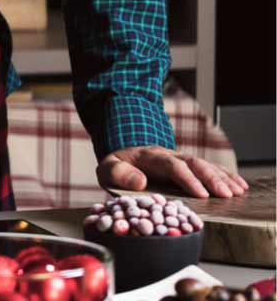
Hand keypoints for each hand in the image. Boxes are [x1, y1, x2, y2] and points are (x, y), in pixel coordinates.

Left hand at [98, 146, 249, 198]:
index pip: (172, 165)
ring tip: (238, 192)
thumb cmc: (117, 167)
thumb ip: (120, 174)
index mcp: (150, 157)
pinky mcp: (188, 166)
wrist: (122, 154)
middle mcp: (169, 155)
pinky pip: (210, 168)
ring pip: (205, 165)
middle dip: (211, 178)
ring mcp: (180, 159)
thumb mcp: (108, 169)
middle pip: (194, 163)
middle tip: (226, 195)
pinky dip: (226, 176)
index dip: (187, 179)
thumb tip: (141, 181)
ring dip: (222, 178)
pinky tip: (240, 186)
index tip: (201, 194)